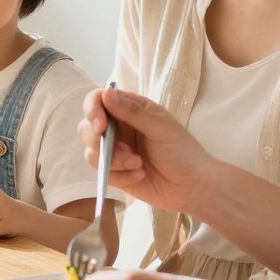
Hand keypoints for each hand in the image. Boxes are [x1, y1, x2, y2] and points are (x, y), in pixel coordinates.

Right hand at [76, 87, 214, 216]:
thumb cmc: (183, 151)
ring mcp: (115, 151)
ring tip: (137, 164)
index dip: (93, 110)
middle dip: (97, 140)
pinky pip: (103, 172)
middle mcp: (118, 128)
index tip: (101, 126)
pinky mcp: (115, 172)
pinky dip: (120, 175)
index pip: (98, 100)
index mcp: (129, 109)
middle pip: (86, 127)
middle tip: (120, 149)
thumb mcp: (161, 128)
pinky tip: (140, 175)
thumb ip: (132, 112)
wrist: (193, 187)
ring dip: (113, 160)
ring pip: (91, 151)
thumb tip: (107, 92)